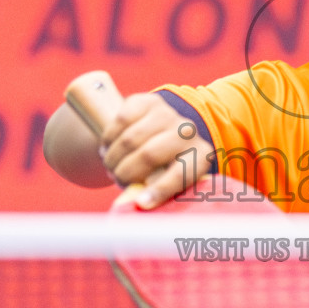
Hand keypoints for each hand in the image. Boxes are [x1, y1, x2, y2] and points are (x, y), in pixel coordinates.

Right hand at [98, 93, 213, 208]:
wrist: (162, 132)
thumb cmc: (164, 168)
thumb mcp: (169, 182)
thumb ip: (157, 193)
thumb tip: (137, 205)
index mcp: (200, 156)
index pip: (180, 174)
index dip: (160, 190)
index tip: (141, 203)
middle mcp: (187, 131)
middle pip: (149, 155)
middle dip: (126, 174)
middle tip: (117, 180)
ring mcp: (166, 113)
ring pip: (129, 139)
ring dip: (113, 158)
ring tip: (111, 167)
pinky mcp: (146, 101)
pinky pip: (119, 121)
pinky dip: (108, 139)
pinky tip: (109, 148)